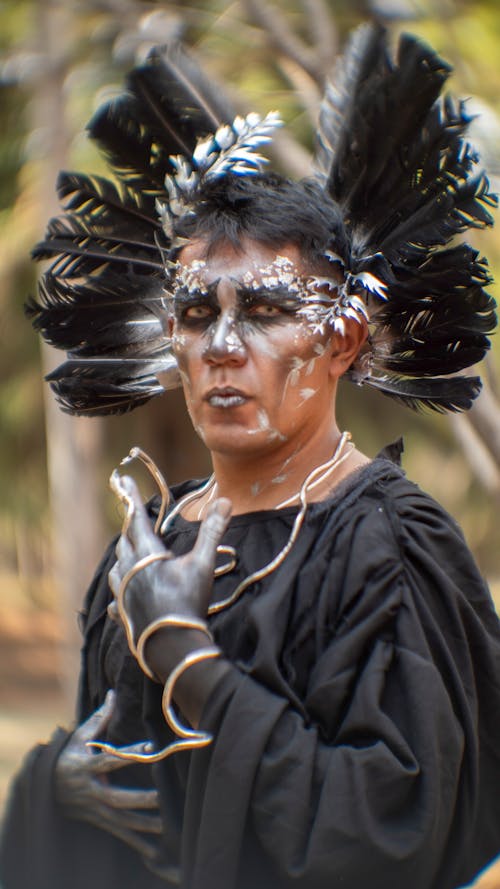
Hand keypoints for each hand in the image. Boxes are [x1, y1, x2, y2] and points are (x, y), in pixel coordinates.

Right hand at [55, 691, 163, 864]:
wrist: (46, 789)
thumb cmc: (68, 758)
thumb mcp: (79, 738)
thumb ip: (99, 718)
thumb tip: (114, 693)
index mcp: (85, 768)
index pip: (109, 762)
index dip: (129, 756)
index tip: (150, 749)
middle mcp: (90, 792)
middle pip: (116, 799)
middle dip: (139, 799)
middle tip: (162, 796)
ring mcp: (94, 810)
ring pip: (120, 821)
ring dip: (143, 824)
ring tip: (166, 824)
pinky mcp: (99, 822)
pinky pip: (120, 834)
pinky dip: (138, 844)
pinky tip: (156, 852)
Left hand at [108, 473, 231, 648]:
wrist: (174, 646)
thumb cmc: (188, 602)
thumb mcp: (203, 564)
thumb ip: (212, 532)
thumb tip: (225, 501)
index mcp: (146, 555)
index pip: (136, 519)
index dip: (131, 498)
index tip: (122, 479)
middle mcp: (129, 570)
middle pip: (124, 542)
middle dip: (129, 527)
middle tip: (133, 517)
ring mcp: (124, 594)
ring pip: (116, 568)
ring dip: (123, 556)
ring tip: (128, 553)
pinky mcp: (124, 614)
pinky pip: (116, 599)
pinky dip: (120, 592)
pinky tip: (121, 597)